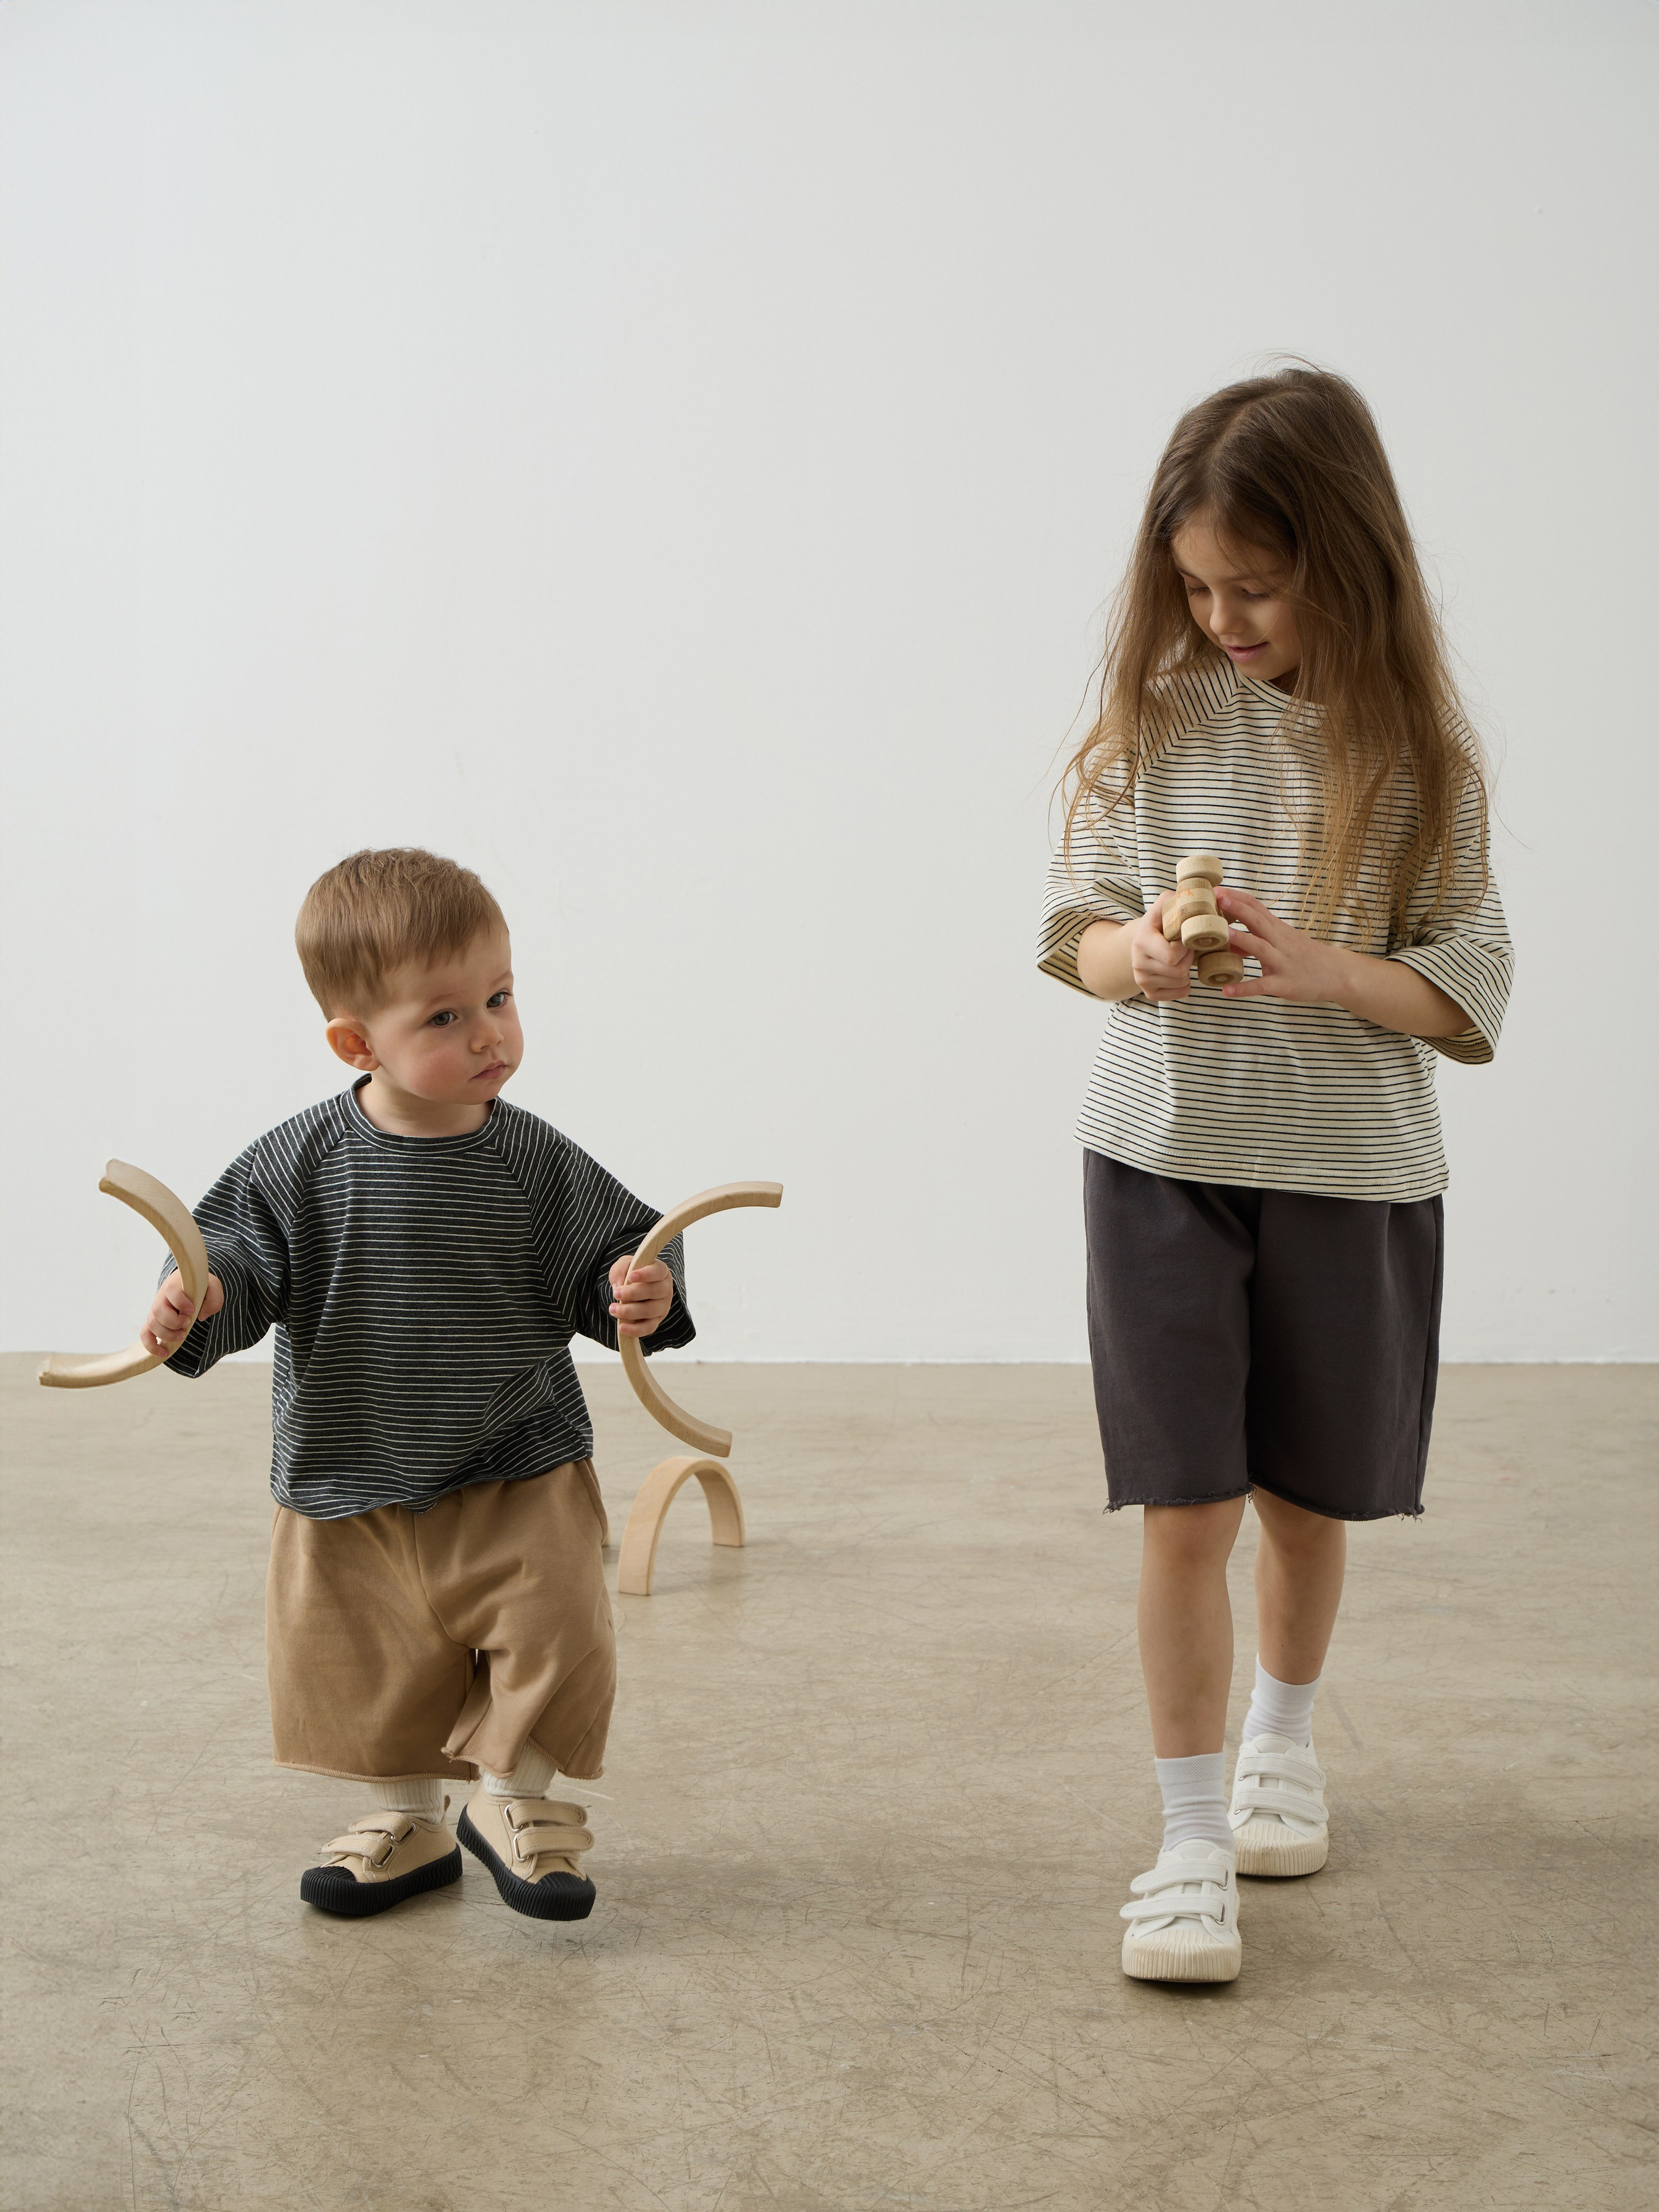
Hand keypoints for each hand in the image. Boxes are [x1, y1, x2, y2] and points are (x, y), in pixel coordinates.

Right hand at [142, 1272, 223, 1357]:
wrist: (189, 1288)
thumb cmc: (200, 1288)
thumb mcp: (213, 1288)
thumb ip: (214, 1299)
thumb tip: (202, 1316)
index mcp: (175, 1285)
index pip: (171, 1291)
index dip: (180, 1302)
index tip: (192, 1310)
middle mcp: (162, 1297)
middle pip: (158, 1310)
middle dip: (173, 1321)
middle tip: (188, 1323)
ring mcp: (156, 1311)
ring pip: (151, 1323)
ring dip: (166, 1334)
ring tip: (182, 1336)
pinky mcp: (155, 1323)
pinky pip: (145, 1334)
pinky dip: (151, 1346)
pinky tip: (164, 1353)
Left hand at [608, 1256, 673, 1338]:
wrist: (634, 1289)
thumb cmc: (632, 1274)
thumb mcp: (625, 1265)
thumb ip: (620, 1269)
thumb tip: (618, 1286)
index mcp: (661, 1271)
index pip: (657, 1271)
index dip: (645, 1274)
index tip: (631, 1276)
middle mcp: (665, 1289)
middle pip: (654, 1291)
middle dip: (633, 1293)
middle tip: (616, 1294)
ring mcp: (662, 1307)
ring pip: (649, 1310)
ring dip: (629, 1311)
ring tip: (613, 1309)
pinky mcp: (656, 1321)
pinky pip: (648, 1328)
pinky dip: (635, 1329)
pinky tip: (621, 1327)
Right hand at [1127, 893, 1196, 1001]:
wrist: (1140, 941)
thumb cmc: (1159, 922)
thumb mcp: (1164, 904)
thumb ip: (1178, 898)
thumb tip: (1199, 898)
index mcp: (1141, 941)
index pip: (1172, 955)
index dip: (1185, 946)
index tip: (1184, 937)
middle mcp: (1138, 964)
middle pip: (1179, 970)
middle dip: (1188, 958)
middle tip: (1186, 947)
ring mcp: (1142, 980)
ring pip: (1181, 982)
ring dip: (1188, 969)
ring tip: (1181, 957)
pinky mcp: (1149, 992)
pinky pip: (1180, 994)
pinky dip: (1186, 984)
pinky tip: (1179, 971)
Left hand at [1213, 887, 1347, 1004]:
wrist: (1337, 973)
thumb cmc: (1305, 955)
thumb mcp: (1282, 941)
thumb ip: (1256, 938)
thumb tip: (1228, 940)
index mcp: (1277, 929)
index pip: (1256, 907)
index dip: (1237, 897)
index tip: (1216, 889)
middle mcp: (1280, 942)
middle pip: (1258, 921)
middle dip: (1238, 909)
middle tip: (1217, 898)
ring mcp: (1282, 962)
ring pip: (1261, 948)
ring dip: (1242, 940)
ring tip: (1222, 934)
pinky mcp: (1284, 984)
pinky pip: (1262, 986)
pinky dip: (1244, 988)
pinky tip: (1227, 991)